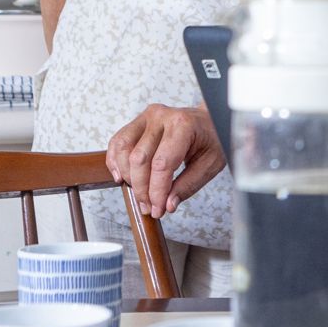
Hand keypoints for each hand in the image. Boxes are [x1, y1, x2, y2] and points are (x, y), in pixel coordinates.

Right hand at [105, 103, 225, 217]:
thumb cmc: (211, 138)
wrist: (208, 119)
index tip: (157, 209)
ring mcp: (147, 117)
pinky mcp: (138, 121)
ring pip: (124, 150)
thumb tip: (167, 205)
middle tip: (149, 207)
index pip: (162, 164)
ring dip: (127, 177)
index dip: (156, 191)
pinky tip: (121, 176)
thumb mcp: (211, 164)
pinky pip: (118, 142)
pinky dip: (115, 162)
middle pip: (139, 159)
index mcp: (183, 125)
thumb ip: (188, 185)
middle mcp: (162, 117)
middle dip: (141, 189)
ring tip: (139, 194)